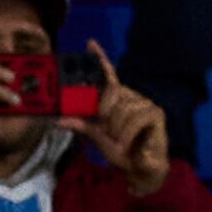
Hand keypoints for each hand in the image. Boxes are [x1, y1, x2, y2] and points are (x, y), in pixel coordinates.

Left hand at [80, 43, 173, 194]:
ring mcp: (144, 102)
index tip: (90, 43)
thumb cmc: (122, 151)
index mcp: (116, 99)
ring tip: (120, 142)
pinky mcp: (154, 112)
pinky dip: (126, 134)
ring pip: (119, 110)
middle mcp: (130, 96)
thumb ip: (82, 126)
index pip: (108, 75)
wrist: (141, 168)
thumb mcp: (97, 138)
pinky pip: (133, 118)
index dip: (100, 58)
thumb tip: (57, 121)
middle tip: (108, 133)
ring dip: (116, 131)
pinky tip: (127, 142)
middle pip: (109, 94)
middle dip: (104, 117)